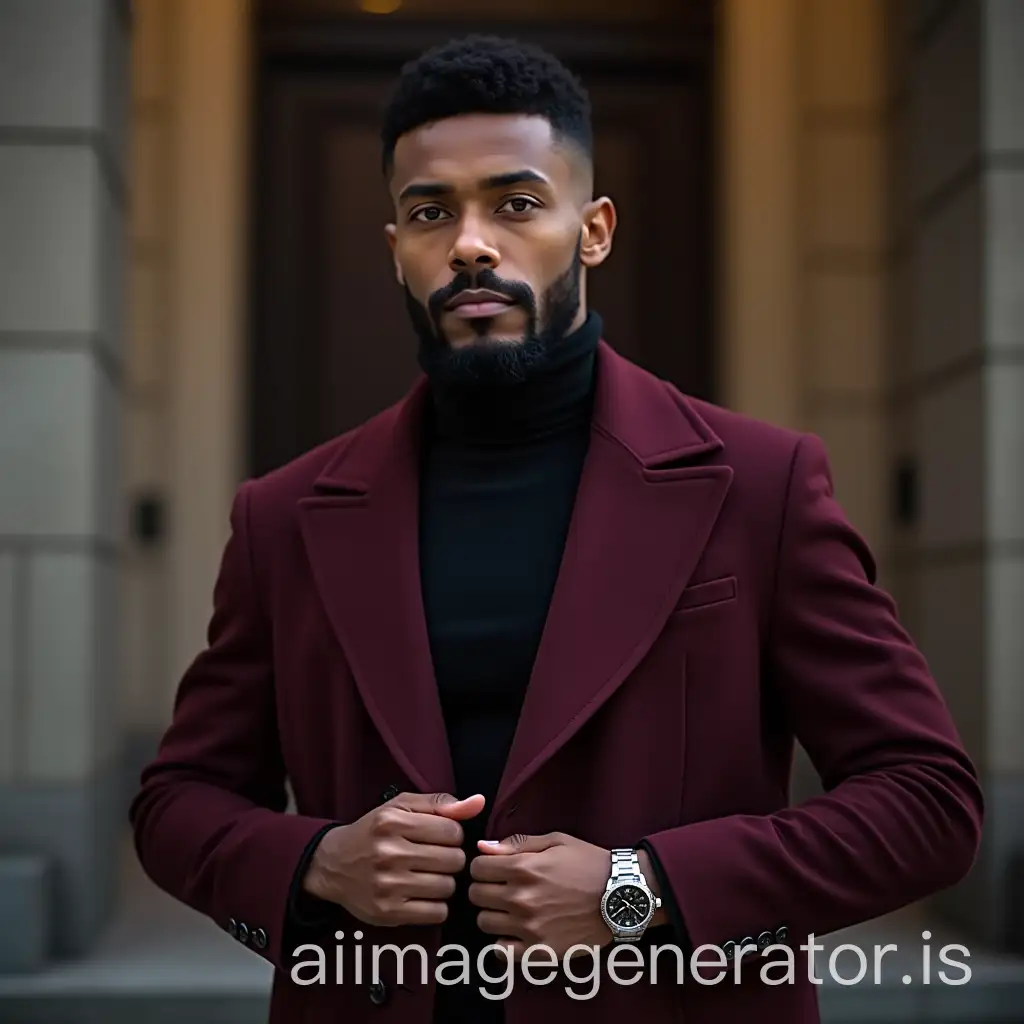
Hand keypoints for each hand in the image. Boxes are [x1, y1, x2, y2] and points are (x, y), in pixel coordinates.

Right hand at [302, 791, 483, 926]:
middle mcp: (388, 854)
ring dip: (445, 882)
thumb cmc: (374, 832)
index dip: (453, 836)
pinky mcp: (387, 912)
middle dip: (451, 859)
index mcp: (392, 822)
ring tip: (428, 876)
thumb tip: (478, 802)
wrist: (333, 865)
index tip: (440, 839)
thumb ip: (440, 803)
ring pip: (448, 887)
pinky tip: (422, 894)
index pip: (453, 831)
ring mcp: (387, 885)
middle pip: (454, 860)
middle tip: (436, 859)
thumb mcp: (401, 807)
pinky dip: (436, 905)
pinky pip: (436, 912)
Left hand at [467, 832, 614, 959]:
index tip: (493, 868)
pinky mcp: (539, 950)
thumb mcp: (555, 841)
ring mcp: (529, 927)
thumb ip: (516, 844)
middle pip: (476, 895)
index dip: (483, 866)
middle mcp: (521, 898)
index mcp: (524, 867)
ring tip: (510, 909)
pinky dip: (502, 942)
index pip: (477, 868)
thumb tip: (482, 848)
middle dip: (485, 888)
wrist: (620, 896)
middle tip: (501, 888)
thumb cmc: (588, 863)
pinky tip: (514, 932)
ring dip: (492, 913)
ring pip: (484, 922)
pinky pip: (500, 951)